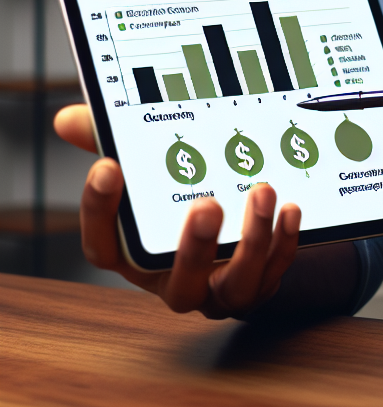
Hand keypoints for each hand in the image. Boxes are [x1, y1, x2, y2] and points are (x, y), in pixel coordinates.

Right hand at [54, 103, 300, 317]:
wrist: (232, 228)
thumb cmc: (175, 198)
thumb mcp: (145, 169)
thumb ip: (110, 141)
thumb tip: (69, 118)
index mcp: (138, 255)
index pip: (103, 249)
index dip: (99, 212)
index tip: (109, 166)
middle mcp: (176, 280)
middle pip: (178, 283)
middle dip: (194, 248)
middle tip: (206, 205)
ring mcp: (221, 288)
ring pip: (236, 284)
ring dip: (252, 240)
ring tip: (261, 192)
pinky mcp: (261, 283)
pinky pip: (275, 271)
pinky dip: (285, 242)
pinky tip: (290, 209)